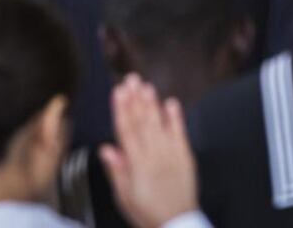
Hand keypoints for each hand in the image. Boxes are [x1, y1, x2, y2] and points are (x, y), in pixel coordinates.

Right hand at [99, 75, 198, 227]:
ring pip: (159, 124)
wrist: (176, 224)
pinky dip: (176, 118)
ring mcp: (171, 155)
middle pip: (142, 122)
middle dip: (135, 99)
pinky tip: (171, 103)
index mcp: (137, 166)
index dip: (121, 110)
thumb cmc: (148, 213)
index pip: (126, 131)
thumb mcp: (124, 197)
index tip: (117, 92)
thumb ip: (117, 170)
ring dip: (152, 103)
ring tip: (146, 86)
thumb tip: (106, 149)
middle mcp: (154, 156)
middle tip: (130, 79)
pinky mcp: (185, 157)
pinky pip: (180, 134)